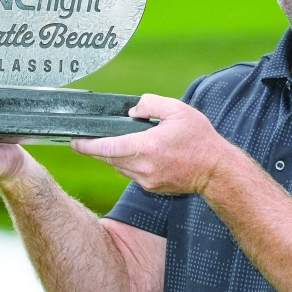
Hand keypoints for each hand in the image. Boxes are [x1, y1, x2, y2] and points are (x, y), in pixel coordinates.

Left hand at [71, 94, 227, 194]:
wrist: (217, 171)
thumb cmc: (200, 139)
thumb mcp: (178, 110)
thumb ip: (151, 104)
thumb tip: (132, 111)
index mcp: (147, 146)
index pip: (107, 147)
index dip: (86, 145)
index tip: (74, 141)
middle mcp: (143, 167)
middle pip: (108, 159)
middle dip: (96, 149)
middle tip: (84, 140)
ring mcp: (147, 180)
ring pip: (118, 168)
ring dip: (112, 157)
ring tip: (111, 144)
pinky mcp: (151, 187)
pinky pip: (131, 174)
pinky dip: (127, 164)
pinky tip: (135, 154)